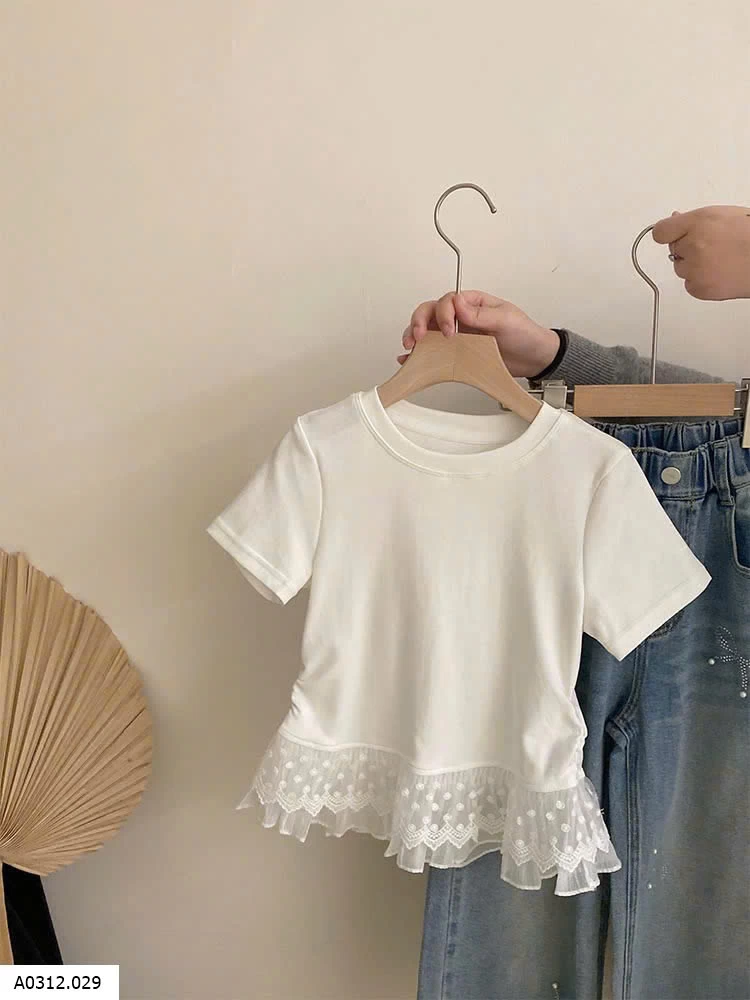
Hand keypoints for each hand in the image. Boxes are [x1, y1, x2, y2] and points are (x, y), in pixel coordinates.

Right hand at [399, 291, 559, 378]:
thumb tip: (458, 304)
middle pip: (429, 311)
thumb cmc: (523, 334)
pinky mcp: (455, 352)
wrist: (533, 358)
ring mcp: (456, 335)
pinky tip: (410, 359)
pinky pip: (432, 350)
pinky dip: (419, 354)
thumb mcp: (506, 319)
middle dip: (420, 322)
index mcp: (472, 303)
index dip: (443, 315)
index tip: (449, 331)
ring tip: (411, 347)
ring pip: (426, 329)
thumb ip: (481, 314)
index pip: (447, 301)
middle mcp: (460, 316)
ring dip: (414, 335)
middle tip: (419, 337)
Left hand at [652, 206, 749, 299]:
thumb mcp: (724, 215)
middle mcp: (693, 245)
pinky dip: (700, 282)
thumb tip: (676, 218)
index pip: (662, 231)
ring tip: (720, 260)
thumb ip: (695, 220)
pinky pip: (689, 285)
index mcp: (699, 222)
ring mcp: (694, 268)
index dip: (668, 233)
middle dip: (687, 248)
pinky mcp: (699, 288)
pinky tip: (719, 273)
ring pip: (680, 268)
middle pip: (673, 250)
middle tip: (712, 247)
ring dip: (693, 266)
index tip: (670, 236)